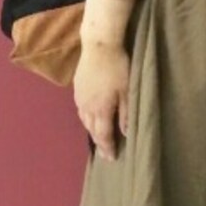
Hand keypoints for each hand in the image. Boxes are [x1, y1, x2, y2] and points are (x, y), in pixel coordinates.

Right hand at [73, 42, 129, 160]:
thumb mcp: (127, 90)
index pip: (103, 135)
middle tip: (105, 154)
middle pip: (92, 130)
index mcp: (101, 109)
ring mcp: (80, 97)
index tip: (111, 159)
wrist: (99, 46)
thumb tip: (127, 133)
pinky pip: (81, 110)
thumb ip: (126, 113)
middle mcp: (87, 107)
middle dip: (99, 143)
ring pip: (84, 120)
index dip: (108, 148)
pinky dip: (86, 119)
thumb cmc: (118, 67)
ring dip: (92, 131)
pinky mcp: (77, 89)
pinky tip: (90, 118)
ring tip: (98, 138)